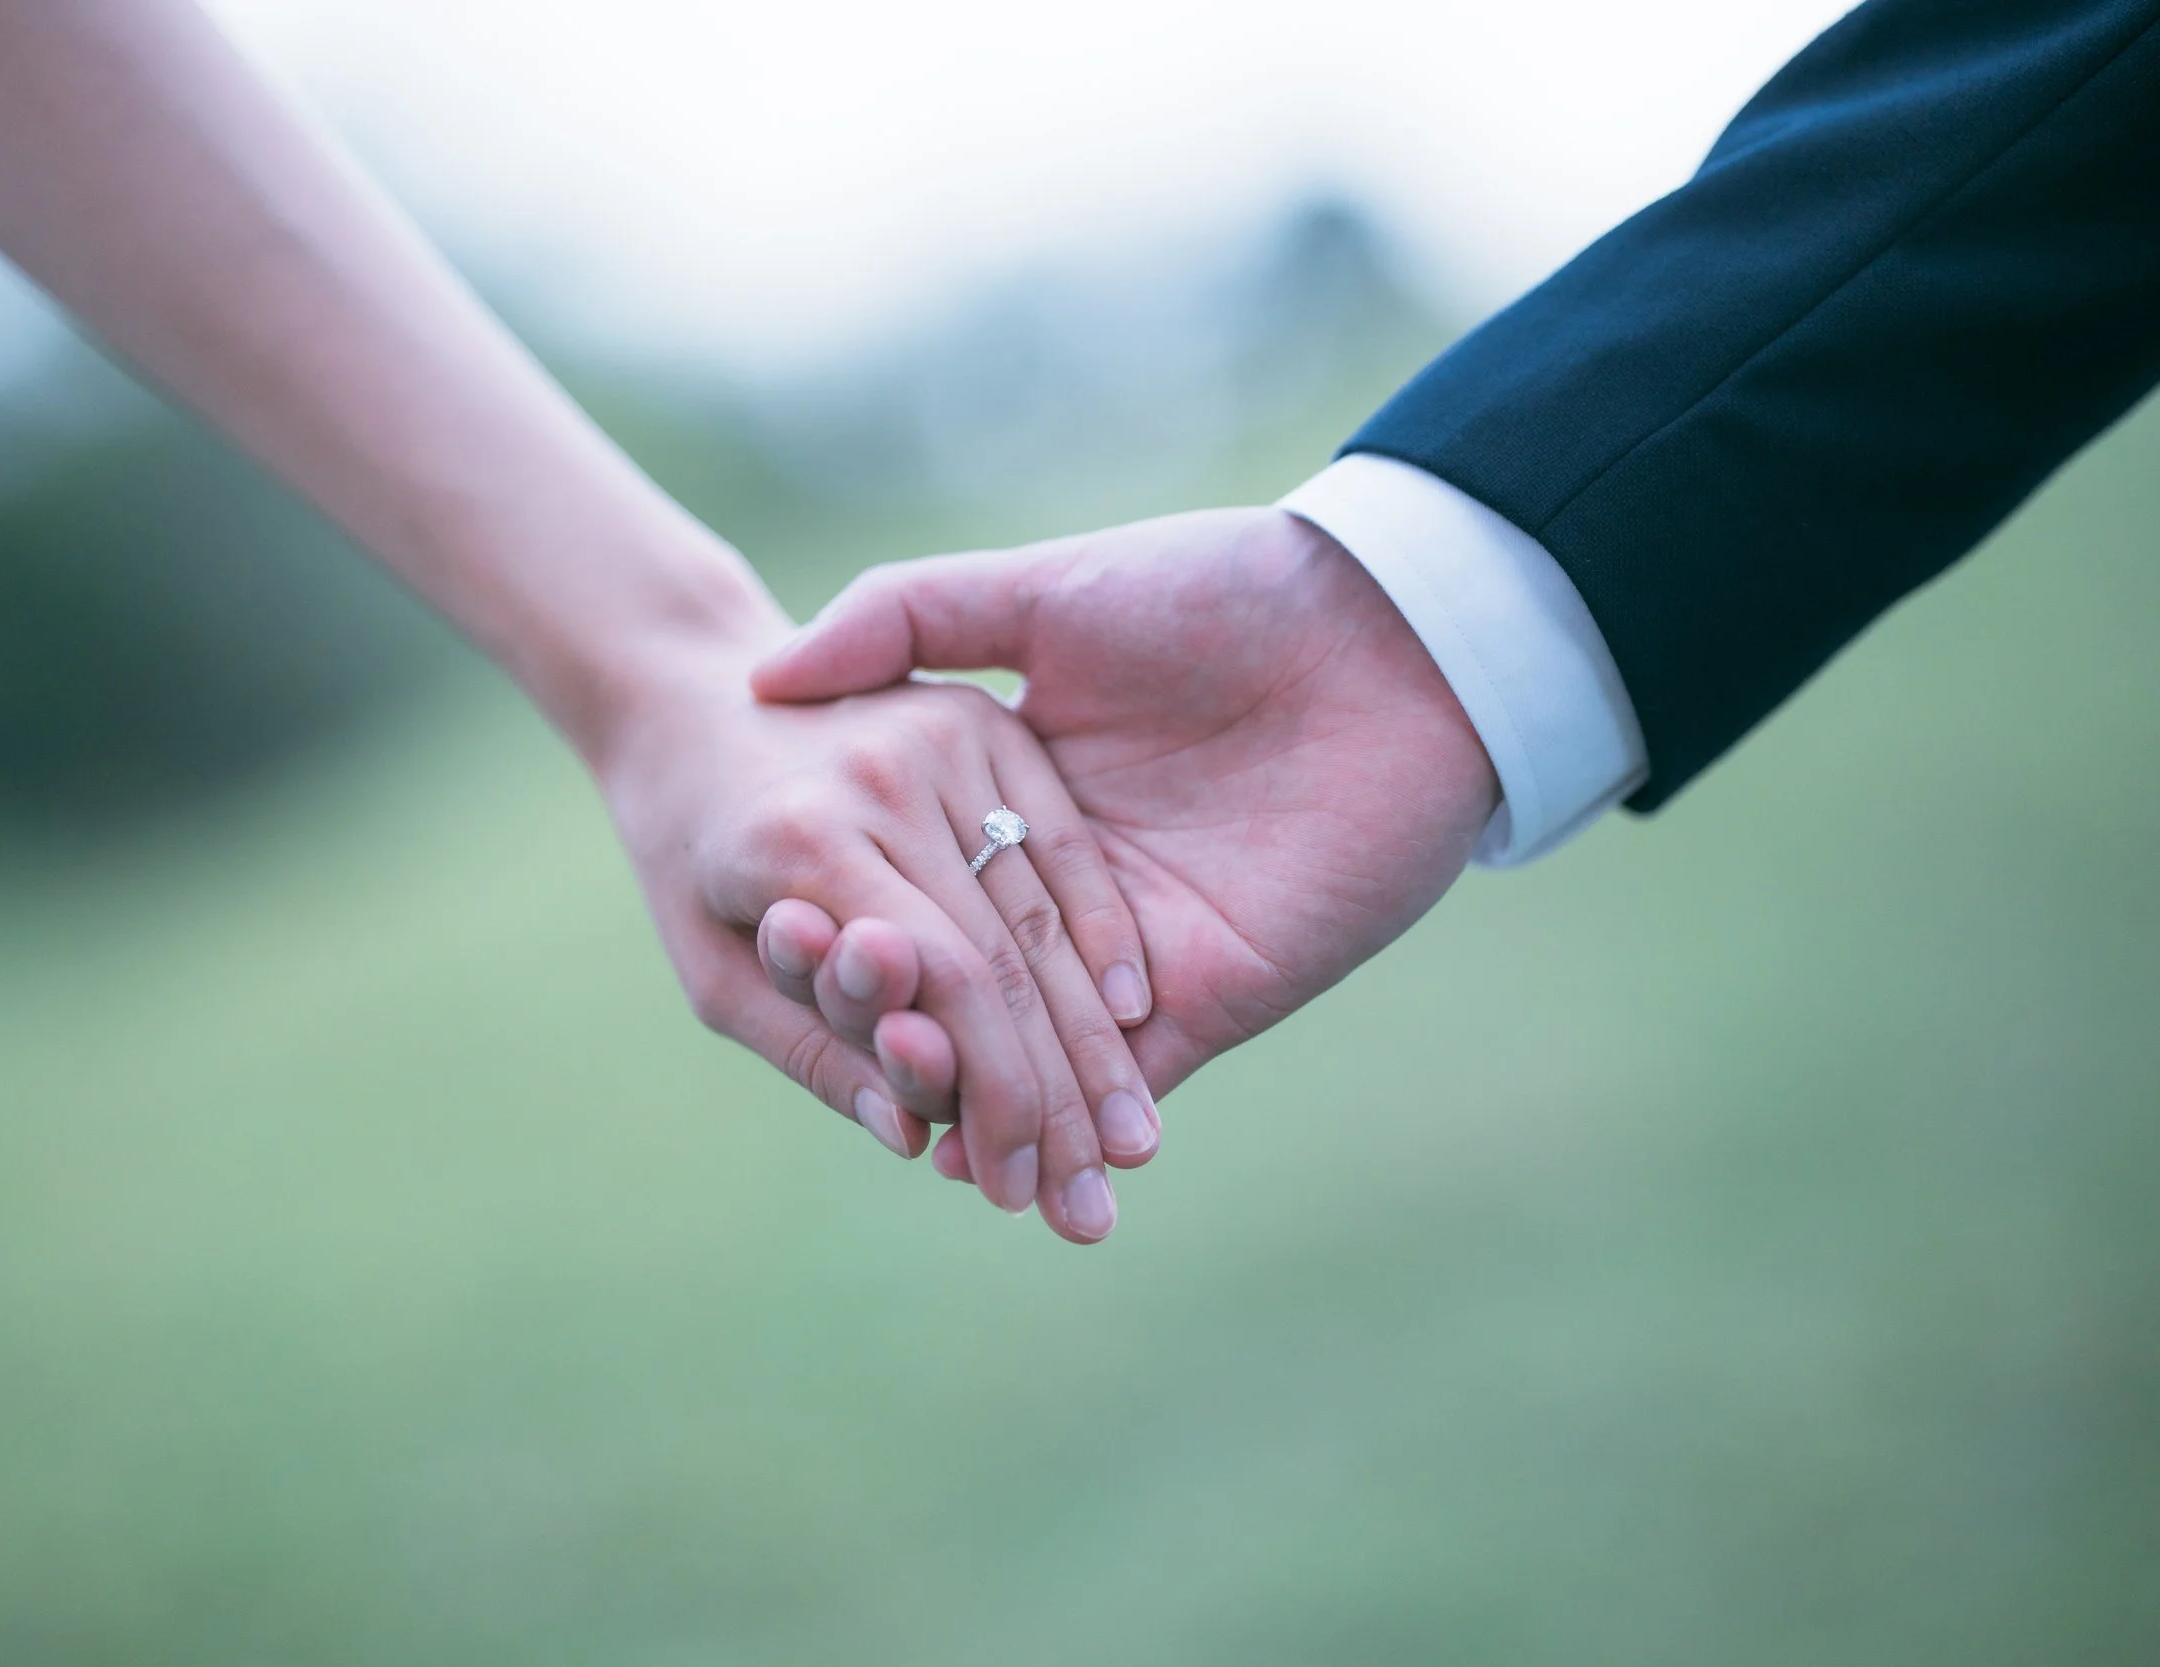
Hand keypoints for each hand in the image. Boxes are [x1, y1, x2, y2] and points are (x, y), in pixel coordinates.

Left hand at [594, 621, 1156, 1242]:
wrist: (688, 698)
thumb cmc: (688, 859)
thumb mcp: (713, 972)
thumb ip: (813, 1050)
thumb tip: (912, 1137)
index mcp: (805, 839)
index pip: (946, 981)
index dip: (997, 1094)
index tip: (1020, 1191)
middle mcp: (885, 776)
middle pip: (1009, 956)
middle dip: (1059, 1096)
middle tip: (1092, 1204)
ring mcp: (945, 737)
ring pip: (1045, 910)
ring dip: (1096, 1038)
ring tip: (1126, 1144)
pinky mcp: (986, 719)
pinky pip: (1063, 841)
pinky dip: (1103, 932)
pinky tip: (1137, 1017)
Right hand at [748, 506, 1497, 1174]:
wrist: (1390, 636)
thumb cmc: (1224, 593)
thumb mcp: (1045, 589)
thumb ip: (911, 618)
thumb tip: (769, 668)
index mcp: (1017, 794)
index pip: (917, 884)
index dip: (850, 925)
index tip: (770, 958)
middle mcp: (1069, 884)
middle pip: (967, 983)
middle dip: (905, 1036)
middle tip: (834, 1065)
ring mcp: (1139, 950)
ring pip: (1036, 1048)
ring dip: (973, 1098)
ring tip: (901, 1136)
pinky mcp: (1212, 995)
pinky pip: (1128, 1077)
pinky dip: (1062, 1120)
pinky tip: (982, 1158)